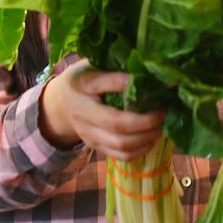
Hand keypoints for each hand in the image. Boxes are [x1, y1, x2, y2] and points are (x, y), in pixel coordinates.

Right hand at [39, 60, 164, 160]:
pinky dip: (141, 150)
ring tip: (160, 126)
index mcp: (81, 87)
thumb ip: (111, 69)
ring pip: (121, 144)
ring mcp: (89, 135)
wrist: (60, 105)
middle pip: (116, 124)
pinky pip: (121, 156)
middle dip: (145, 121)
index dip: (121, 83)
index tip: (144, 81)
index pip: (98, 84)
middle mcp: (83, 114)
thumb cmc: (83, 80)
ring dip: (146, 137)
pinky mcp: (96, 148)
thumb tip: (143, 70)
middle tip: (162, 112)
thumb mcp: (91, 67)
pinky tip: (152, 138)